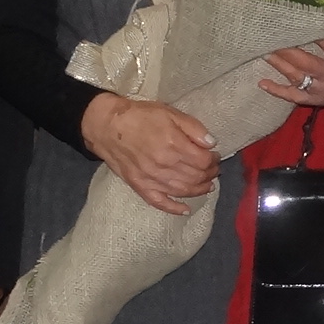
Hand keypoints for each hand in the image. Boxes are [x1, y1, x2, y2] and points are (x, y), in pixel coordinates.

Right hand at [82, 94, 221, 215]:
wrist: (108, 127)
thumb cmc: (140, 116)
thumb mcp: (170, 113)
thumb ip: (193, 128)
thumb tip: (211, 143)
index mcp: (173, 144)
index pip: (203, 161)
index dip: (213, 160)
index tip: (215, 156)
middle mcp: (164, 164)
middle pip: (196, 176)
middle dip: (209, 174)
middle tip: (213, 170)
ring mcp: (152, 178)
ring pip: (183, 191)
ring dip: (199, 190)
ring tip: (207, 185)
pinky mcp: (140, 187)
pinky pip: (160, 202)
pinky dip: (175, 209)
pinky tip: (186, 210)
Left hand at [259, 35, 323, 109]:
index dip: (318, 36)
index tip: (301, 22)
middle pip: (307, 64)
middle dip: (289, 50)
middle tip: (272, 37)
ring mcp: (321, 92)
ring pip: (296, 78)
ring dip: (279, 65)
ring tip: (264, 51)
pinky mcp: (314, 100)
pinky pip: (294, 97)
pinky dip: (277, 91)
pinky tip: (262, 83)